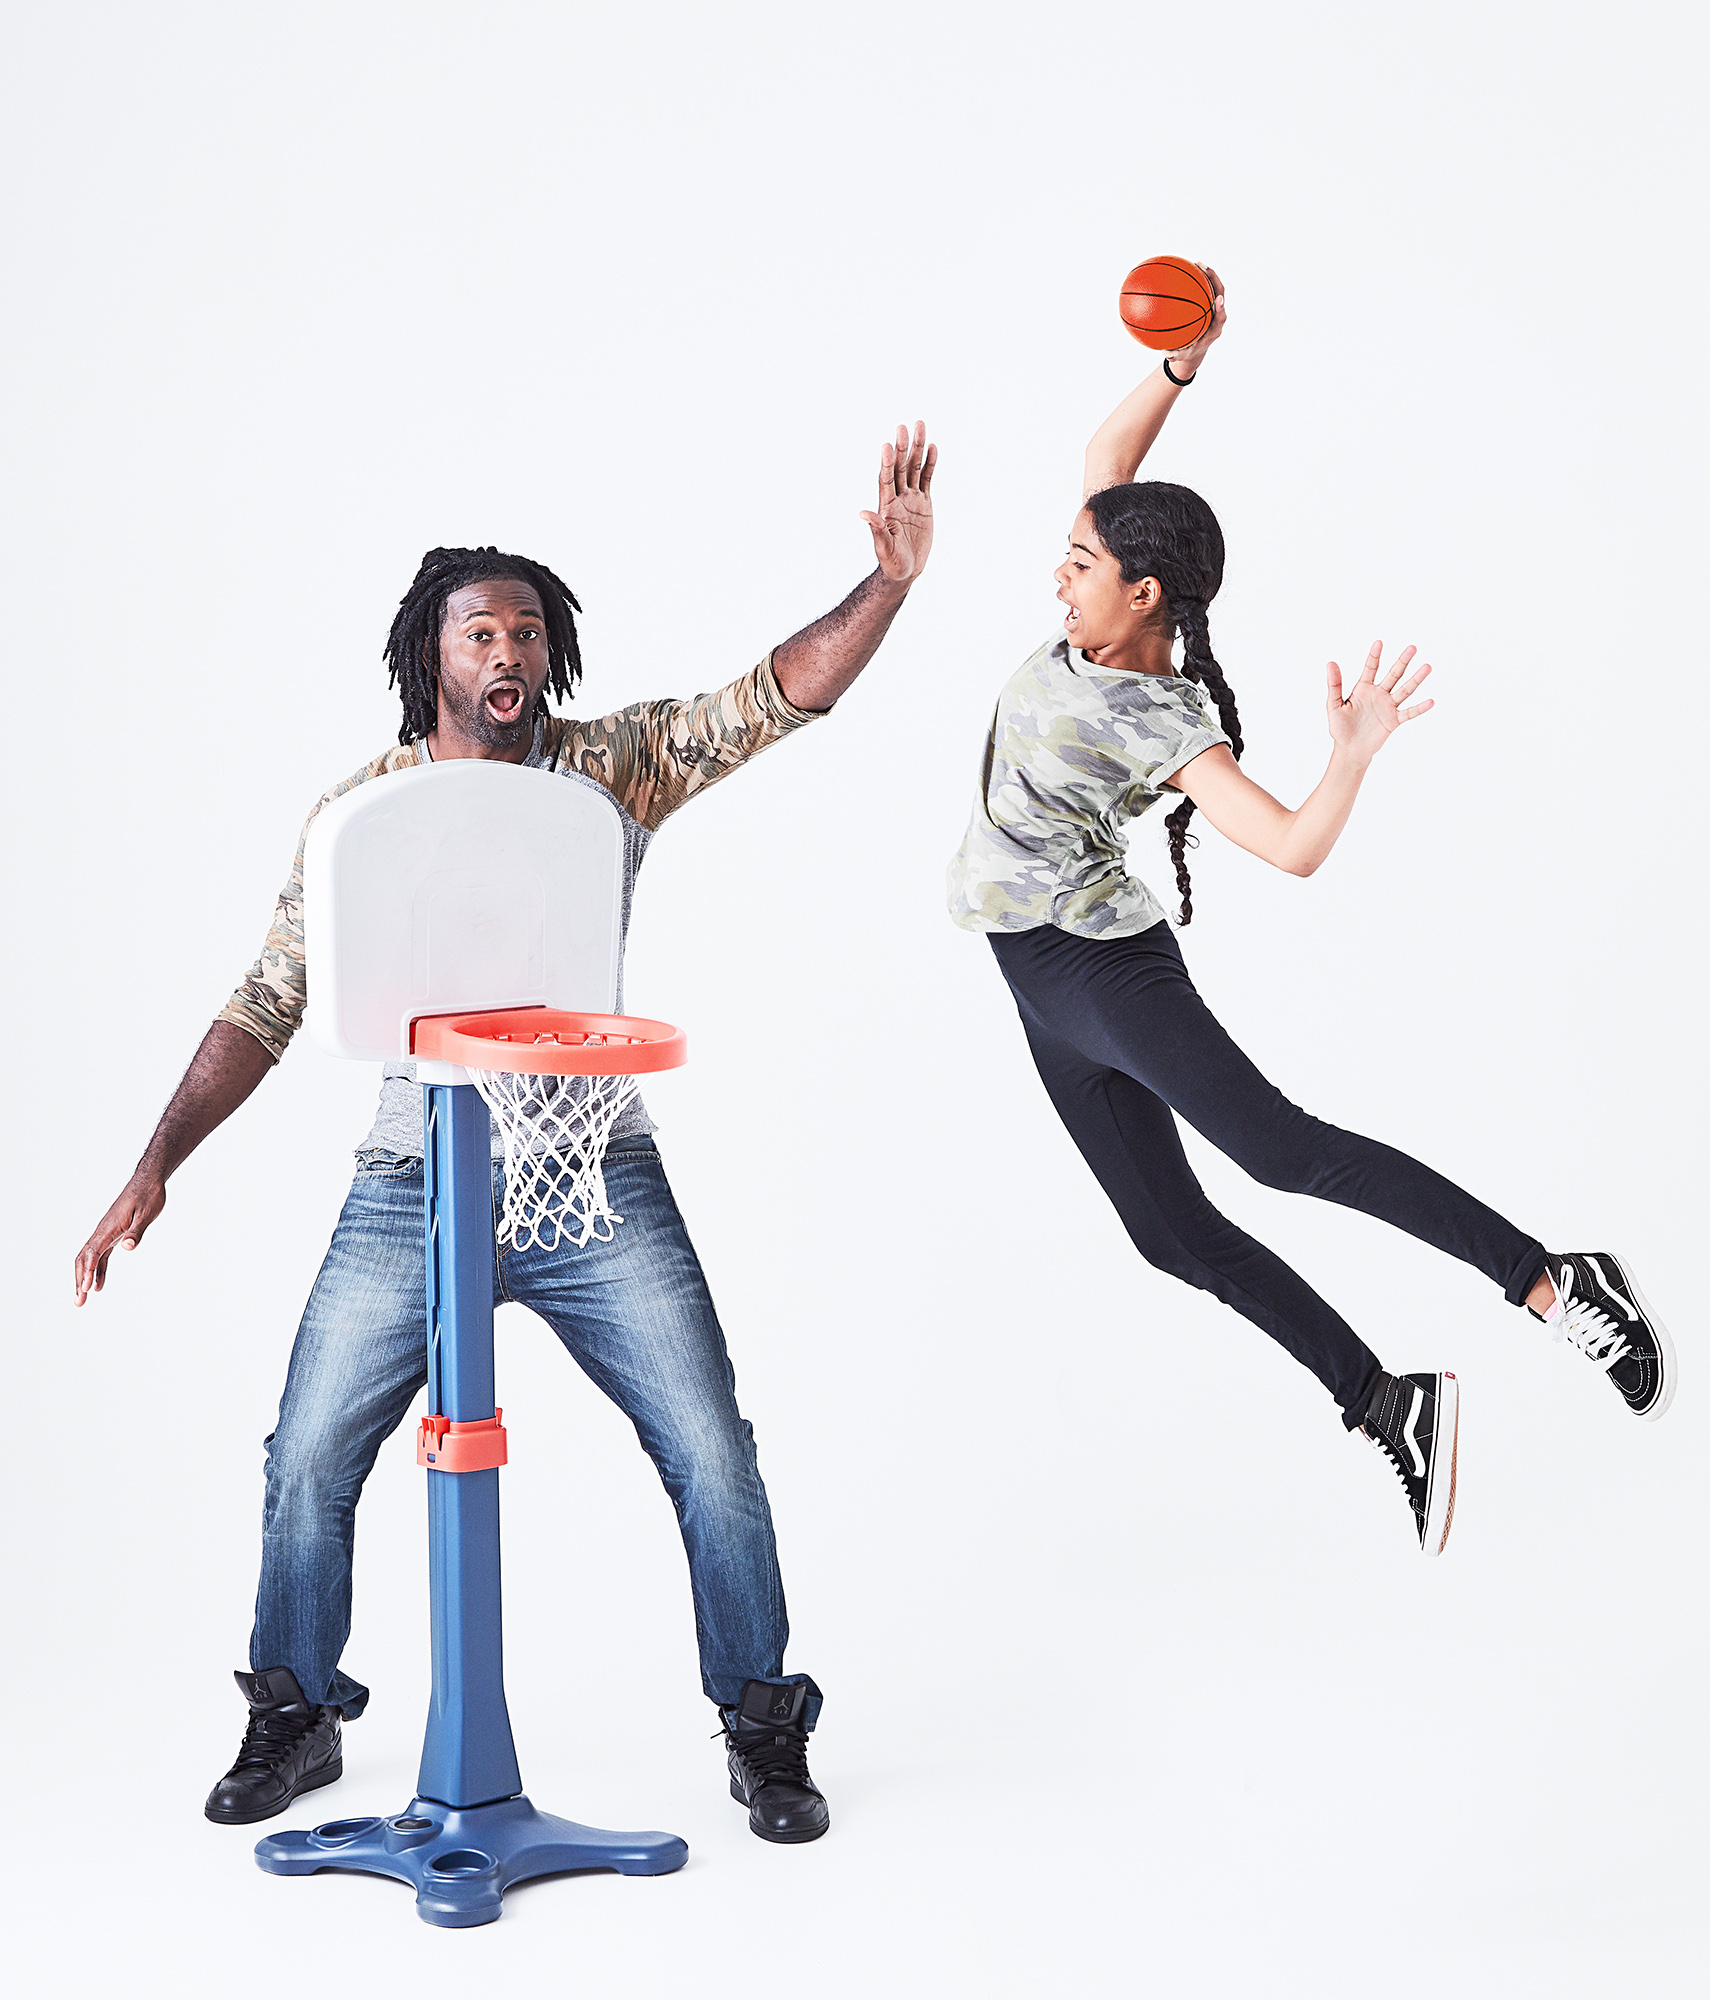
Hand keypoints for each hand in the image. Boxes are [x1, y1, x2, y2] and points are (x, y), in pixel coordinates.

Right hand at [74, 1173, 165, 1304]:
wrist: (148, 1182)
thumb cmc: (148, 1196)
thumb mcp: (146, 1214)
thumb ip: (136, 1232)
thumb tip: (127, 1247)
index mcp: (108, 1228)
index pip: (93, 1253)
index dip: (89, 1272)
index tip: (87, 1289)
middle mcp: (102, 1231)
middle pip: (85, 1259)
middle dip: (80, 1281)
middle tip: (79, 1302)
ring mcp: (106, 1233)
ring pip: (89, 1259)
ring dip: (85, 1278)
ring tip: (83, 1299)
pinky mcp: (112, 1234)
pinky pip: (101, 1256)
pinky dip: (98, 1271)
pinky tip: (99, 1286)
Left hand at [860, 421, 935, 583]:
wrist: (906, 569)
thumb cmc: (892, 562)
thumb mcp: (884, 548)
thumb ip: (877, 530)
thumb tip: (863, 514)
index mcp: (886, 507)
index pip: (887, 480)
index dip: (888, 463)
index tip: (887, 445)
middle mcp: (897, 498)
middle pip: (901, 468)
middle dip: (903, 448)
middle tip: (904, 426)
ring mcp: (911, 499)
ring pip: (915, 469)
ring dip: (917, 449)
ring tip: (920, 426)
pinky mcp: (923, 504)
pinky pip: (927, 480)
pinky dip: (930, 464)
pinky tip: (933, 448)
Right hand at [1167, 264, 1226, 378]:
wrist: (1194, 350)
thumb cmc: (1187, 353)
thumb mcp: (1181, 356)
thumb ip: (1176, 355)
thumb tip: (1168, 353)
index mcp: (1214, 329)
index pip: (1221, 317)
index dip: (1221, 308)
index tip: (1219, 299)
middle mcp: (1215, 315)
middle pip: (1220, 294)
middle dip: (1215, 280)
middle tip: (1205, 269)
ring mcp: (1211, 308)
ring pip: (1213, 288)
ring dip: (1207, 274)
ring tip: (1197, 263)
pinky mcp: (1205, 303)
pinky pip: (1202, 288)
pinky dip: (1196, 279)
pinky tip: (1185, 270)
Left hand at [1326, 642, 1433, 765]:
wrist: (1349, 749)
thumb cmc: (1340, 727)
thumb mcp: (1334, 705)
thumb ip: (1335, 685)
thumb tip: (1330, 663)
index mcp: (1363, 688)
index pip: (1370, 668)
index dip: (1374, 656)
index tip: (1379, 642)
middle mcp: (1378, 694)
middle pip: (1393, 674)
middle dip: (1402, 661)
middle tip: (1412, 647)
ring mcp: (1388, 707)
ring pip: (1405, 690)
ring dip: (1416, 679)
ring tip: (1427, 667)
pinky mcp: (1394, 721)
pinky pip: (1409, 713)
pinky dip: (1419, 708)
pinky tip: (1431, 701)